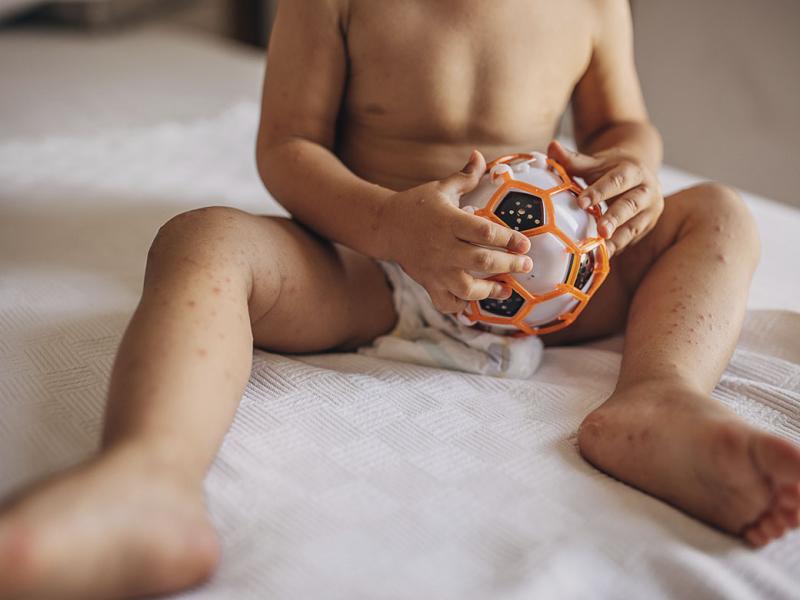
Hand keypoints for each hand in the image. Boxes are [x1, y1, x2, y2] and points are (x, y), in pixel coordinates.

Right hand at [382, 150, 532, 313]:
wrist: (386, 226)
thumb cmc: (418, 205)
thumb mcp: (441, 188)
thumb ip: (465, 176)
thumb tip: (480, 155)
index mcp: (448, 221)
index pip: (483, 231)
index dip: (507, 238)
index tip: (525, 244)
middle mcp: (443, 247)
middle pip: (481, 260)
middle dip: (508, 265)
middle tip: (526, 265)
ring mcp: (435, 269)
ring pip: (466, 287)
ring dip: (490, 291)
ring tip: (506, 289)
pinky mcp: (428, 283)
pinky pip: (446, 303)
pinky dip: (462, 307)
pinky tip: (475, 302)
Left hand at [548, 140, 663, 256]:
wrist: (639, 173)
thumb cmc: (611, 168)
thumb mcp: (596, 162)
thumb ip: (573, 159)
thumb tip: (552, 147)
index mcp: (634, 171)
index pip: (617, 181)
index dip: (600, 191)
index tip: (581, 203)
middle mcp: (647, 190)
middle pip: (631, 205)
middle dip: (615, 218)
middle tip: (601, 231)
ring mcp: (650, 211)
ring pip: (634, 226)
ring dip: (617, 239)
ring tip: (601, 251)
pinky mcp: (646, 227)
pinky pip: (630, 240)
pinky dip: (616, 248)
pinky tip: (602, 256)